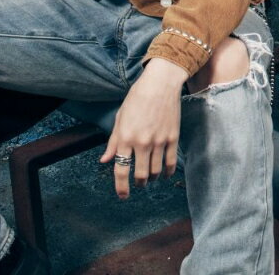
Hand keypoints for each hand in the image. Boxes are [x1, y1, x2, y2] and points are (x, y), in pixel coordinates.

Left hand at [100, 58, 185, 197]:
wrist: (161, 83)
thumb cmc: (137, 98)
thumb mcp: (120, 118)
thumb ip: (113, 142)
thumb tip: (105, 160)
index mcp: (125, 138)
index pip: (121, 170)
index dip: (121, 187)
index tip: (123, 196)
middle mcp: (142, 142)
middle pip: (140, 175)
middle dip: (138, 184)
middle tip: (138, 185)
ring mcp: (159, 141)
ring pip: (156, 171)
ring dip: (152, 178)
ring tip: (150, 178)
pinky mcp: (173, 137)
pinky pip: (171, 162)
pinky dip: (167, 172)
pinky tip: (164, 174)